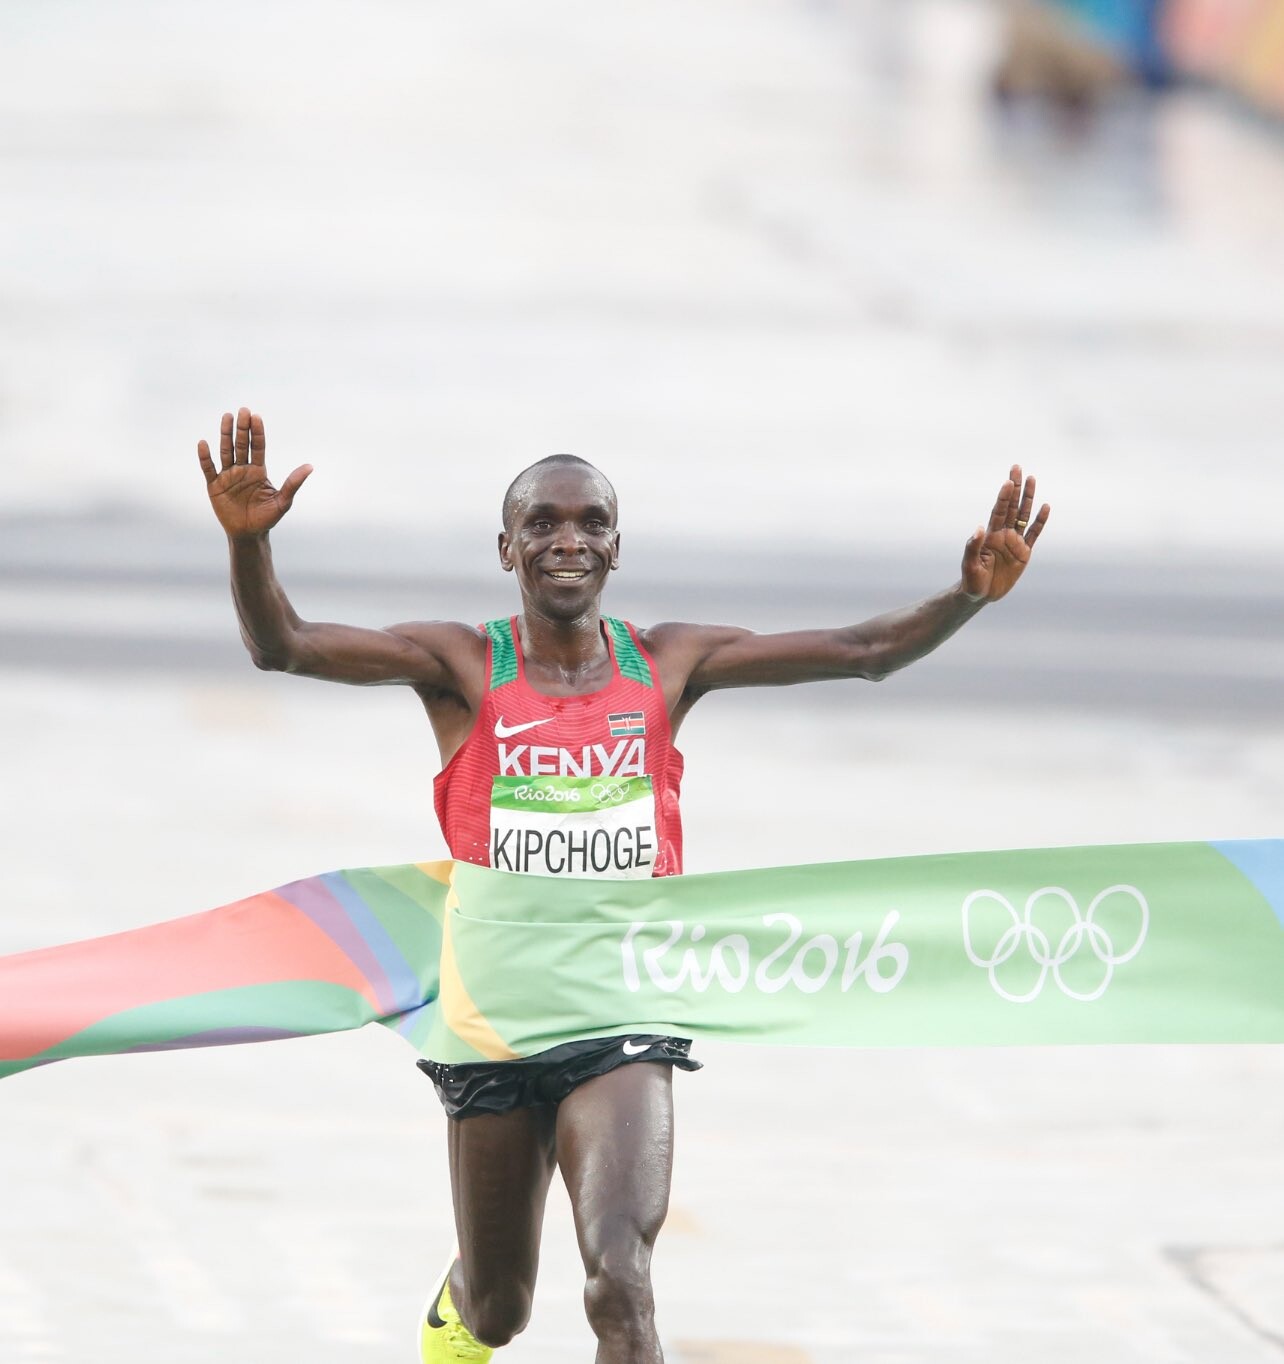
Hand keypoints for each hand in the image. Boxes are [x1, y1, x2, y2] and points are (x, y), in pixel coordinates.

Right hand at [197, 408, 312, 538]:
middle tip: (242, 411)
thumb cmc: (268, 518)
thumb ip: (293, 483)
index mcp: (259, 471)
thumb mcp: (283, 502)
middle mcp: (243, 469)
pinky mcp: (214, 486)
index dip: (257, 432)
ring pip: (226, 451)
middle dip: (242, 428)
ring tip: (226, 417)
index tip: (256, 416)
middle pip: (241, 445)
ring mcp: (228, 476)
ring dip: (225, 435)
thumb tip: (310, 466)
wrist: (249, 534)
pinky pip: (209, 469)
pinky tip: (204, 443)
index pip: (258, 447)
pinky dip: (205, 457)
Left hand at [960, 464, 1049, 601]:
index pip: (999, 511)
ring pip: (1024, 516)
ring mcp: (1014, 542)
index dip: (1004, 497)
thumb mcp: (969, 565)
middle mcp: (1003, 534)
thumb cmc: (972, 580)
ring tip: (1032, 479)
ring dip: (1028, 498)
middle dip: (1015, 488)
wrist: (981, 594)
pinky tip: (1045, 507)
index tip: (1008, 482)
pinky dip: (1040, 521)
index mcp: (990, 535)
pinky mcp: (1023, 553)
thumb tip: (979, 529)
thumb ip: (973, 547)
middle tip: (1017, 468)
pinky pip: (1034, 534)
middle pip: (1012, 507)